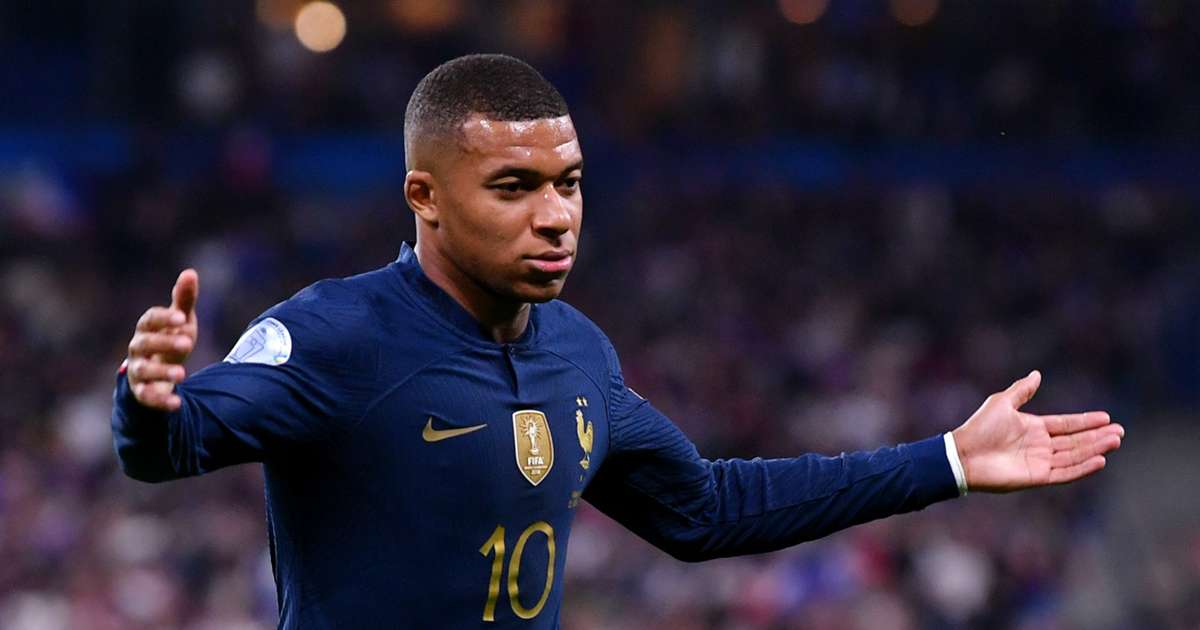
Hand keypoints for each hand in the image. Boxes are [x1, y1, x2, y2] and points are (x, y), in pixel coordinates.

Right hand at [125, 269, 199, 410]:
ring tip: (182, 373)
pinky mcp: (142, 392)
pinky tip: (176, 403)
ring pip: (143, 371)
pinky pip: (147, 397)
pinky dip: (160, 400)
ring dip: (161, 372)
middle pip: (144, 344)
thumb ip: (184, 299)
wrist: (161, 371)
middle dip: (164, 343)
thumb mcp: (181, 321)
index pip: (149, 320)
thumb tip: (190, 272)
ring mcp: (137, 370)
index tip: (181, 318)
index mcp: (146, 328)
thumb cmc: (170, 339)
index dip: (163, 318)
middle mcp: (137, 348)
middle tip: (188, 343)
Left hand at [951, 370, 1123, 492]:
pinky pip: (1065, 472)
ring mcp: (1040, 462)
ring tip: (1115, 441)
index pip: (1066, 424)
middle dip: (1098, 436)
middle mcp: (1040, 445)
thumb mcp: (1002, 402)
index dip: (1086, 421)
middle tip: (1120, 432)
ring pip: (1075, 455)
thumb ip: (1022, 390)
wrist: (964, 454)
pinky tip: (1100, 460)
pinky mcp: (1038, 477)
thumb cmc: (979, 427)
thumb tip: (1037, 373)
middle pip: (1076, 441)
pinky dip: (1083, 467)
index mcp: (1034, 428)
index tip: (1107, 417)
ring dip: (1095, 448)